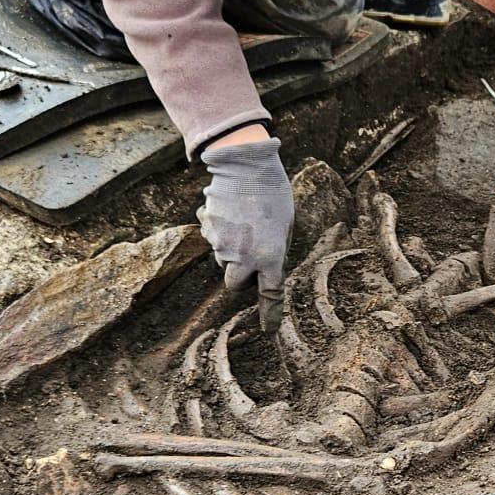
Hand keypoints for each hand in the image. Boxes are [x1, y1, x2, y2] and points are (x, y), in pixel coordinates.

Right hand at [197, 136, 293, 330]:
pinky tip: (231, 212)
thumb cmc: (274, 193)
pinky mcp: (207, 230)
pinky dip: (220, 231)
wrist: (245, 165)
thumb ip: (277, 249)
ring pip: (223, 259)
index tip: (268, 329)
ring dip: (231, 250)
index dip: (269, 315)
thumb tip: (267, 264)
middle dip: (239, 279)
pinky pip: (213, 238)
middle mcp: (243, 257)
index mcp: (270, 257)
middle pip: (234, 285)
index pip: (269, 295)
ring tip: (243, 222)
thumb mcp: (286, 225)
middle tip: (249, 260)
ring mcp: (222, 245)